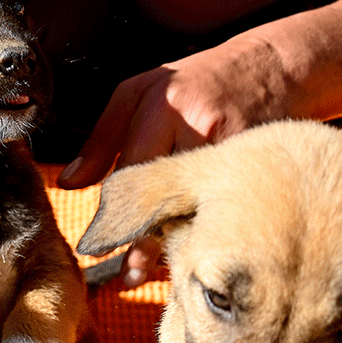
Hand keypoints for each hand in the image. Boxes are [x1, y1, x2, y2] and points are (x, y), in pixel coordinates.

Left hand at [60, 34, 290, 284]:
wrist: (273, 67)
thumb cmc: (197, 81)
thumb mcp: (138, 94)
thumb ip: (101, 139)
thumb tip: (68, 182)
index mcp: (163, 108)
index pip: (131, 171)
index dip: (113, 214)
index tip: (96, 247)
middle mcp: (198, 128)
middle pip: (167, 197)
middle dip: (145, 244)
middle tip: (128, 275)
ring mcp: (234, 149)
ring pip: (198, 209)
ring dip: (177, 244)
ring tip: (156, 273)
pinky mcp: (258, 166)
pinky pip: (227, 209)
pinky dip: (208, 231)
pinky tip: (196, 249)